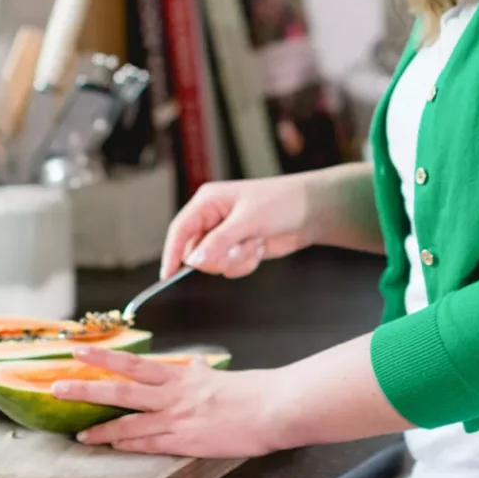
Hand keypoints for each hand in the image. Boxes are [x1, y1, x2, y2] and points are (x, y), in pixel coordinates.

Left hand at [54, 345, 287, 457]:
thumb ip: (201, 372)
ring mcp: (178, 418)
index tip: (80, 352)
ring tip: (78, 432)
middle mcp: (174, 395)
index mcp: (182, 377)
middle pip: (122, 389)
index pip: (135, 364)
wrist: (273, 407)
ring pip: (130, 422)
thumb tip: (195, 365)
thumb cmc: (253, 391)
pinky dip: (129, 446)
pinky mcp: (188, 441)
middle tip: (58, 383)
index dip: (104, 358)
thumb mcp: (220, 376)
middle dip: (88, 386)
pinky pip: (151, 444)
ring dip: (102, 428)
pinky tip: (113, 448)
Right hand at [160, 175, 312, 279]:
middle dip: (219, 257)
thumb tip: (193, 261)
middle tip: (239, 247)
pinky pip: (230, 267)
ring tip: (255, 242)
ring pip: (214, 263)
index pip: (180, 229)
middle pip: (196, 252)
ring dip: (236, 259)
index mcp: (208, 202)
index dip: (172, 252)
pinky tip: (260, 246)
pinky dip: (246, 263)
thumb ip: (219, 241)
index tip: (167, 275)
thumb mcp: (248, 220)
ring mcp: (226, 235)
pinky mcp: (238, 248)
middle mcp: (213, 218)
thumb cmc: (281, 203)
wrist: (311, 211)